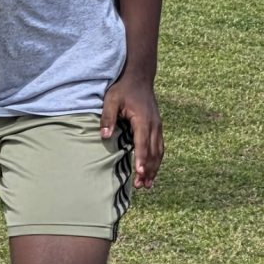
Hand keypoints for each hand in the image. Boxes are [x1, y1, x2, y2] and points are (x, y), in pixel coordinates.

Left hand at [102, 73, 161, 188]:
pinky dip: (156, 160)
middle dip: (148, 170)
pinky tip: (151, 171)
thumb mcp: (111, 99)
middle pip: (154, 152)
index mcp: (143, 119)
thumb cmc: (123, 88)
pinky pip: (159, 147)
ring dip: (154, 169)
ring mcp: (158, 126)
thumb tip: (104, 136)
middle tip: (141, 186)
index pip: (143, 143)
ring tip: (147, 185)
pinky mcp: (157, 127)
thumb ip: (108, 117)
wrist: (139, 76)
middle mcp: (154, 125)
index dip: (141, 159)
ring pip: (159, 152)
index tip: (139, 173)